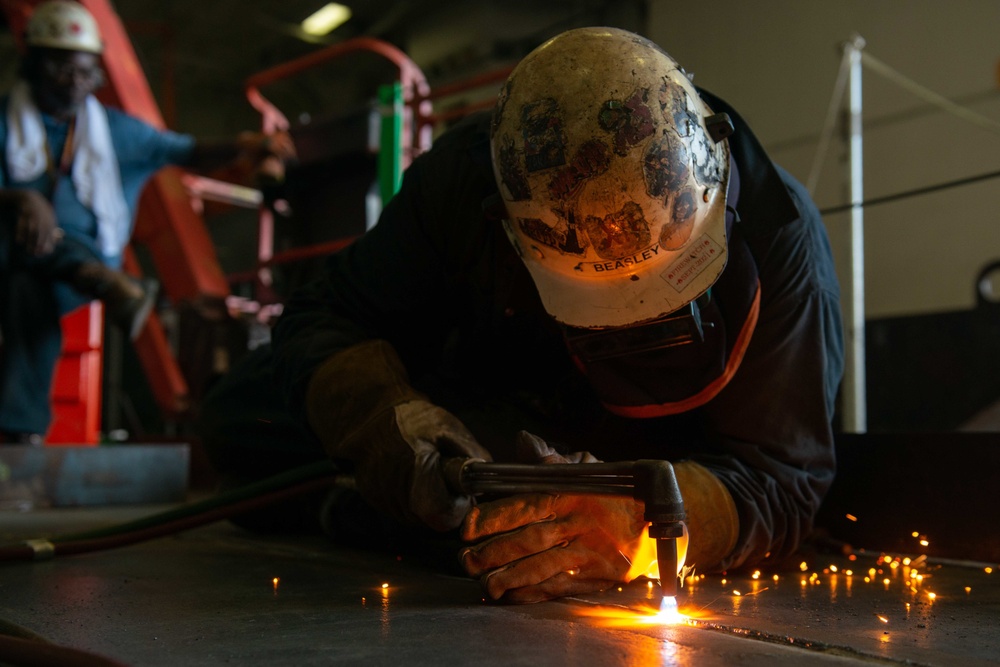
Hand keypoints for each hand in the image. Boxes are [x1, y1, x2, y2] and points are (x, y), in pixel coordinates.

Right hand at [12, 190, 59, 255]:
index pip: (51, 234)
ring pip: (33, 229)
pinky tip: (19, 241)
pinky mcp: (25, 212)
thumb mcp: (50, 220)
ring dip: (32, 240)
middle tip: (36, 254)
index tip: (44, 253)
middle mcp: (44, 218)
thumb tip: (56, 244)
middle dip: (40, 244)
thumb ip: (52, 232)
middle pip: (43, 233)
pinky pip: (22, 223)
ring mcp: (34, 215)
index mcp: (51, 221)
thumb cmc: (42, 212)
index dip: (48, 244)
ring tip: (29, 250)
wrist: (32, 197)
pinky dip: (21, 232)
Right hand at [346, 399, 491, 531]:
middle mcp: (397, 496)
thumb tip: (486, 474)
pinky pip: (401, 508)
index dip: (459, 506)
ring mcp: (382, 500)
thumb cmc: (410, 419)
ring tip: (425, 470)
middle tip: (444, 476)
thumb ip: (470, 452)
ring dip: (427, 500)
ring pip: (416, 517)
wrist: (369, 414)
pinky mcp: (373, 498)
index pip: (445, 516)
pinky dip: (411, 496)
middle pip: (432, 520)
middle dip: (444, 503)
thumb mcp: (447, 426)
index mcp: (418, 477)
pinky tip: (410, 473)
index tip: (461, 490)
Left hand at [459, 431, 649, 603]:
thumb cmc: (614, 492)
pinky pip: (562, 586)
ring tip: (484, 583)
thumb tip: (522, 440)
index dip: (495, 517)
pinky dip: (534, 592)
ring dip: (510, 576)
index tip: (468, 528)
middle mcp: (581, 522)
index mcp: (574, 493)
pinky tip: (512, 595)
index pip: (528, 504)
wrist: (662, 518)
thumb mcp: (586, 470)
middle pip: (530, 538)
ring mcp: (592, 552)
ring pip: (543, 566)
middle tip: (465, 560)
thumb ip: (550, 460)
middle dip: (493, 551)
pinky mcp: (599, 576)